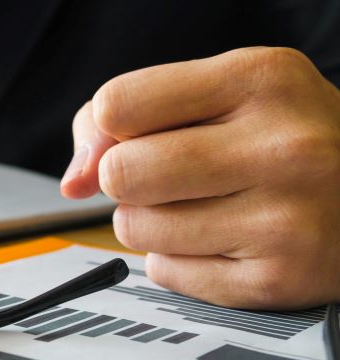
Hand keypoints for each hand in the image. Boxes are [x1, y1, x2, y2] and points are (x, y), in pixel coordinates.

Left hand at [60, 47, 339, 309]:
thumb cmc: (280, 135)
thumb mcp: (222, 92)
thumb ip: (125, 115)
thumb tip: (74, 181)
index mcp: (261, 79)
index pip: (116, 105)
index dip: (111, 126)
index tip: (141, 132)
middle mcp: (283, 146)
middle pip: (121, 172)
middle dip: (126, 178)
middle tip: (170, 176)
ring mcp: (285, 219)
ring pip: (134, 229)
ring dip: (149, 222)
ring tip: (204, 205)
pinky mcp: (278, 280)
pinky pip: (165, 273)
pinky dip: (179, 260)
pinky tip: (226, 239)